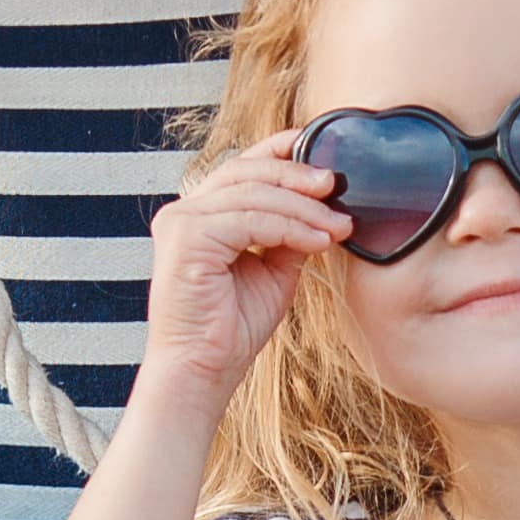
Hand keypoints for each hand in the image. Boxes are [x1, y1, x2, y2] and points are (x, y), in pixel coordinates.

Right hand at [141, 134, 347, 411]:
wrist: (203, 372)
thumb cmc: (231, 330)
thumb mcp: (273, 272)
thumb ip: (289, 236)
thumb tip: (322, 209)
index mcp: (200, 216)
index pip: (240, 166)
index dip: (278, 149)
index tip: (317, 147)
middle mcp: (184, 213)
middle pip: (246, 171)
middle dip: (296, 174)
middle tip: (336, 185)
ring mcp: (181, 222)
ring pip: (252, 194)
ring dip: (303, 208)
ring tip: (338, 224)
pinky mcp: (187, 238)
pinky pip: (250, 220)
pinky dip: (290, 227)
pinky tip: (319, 241)